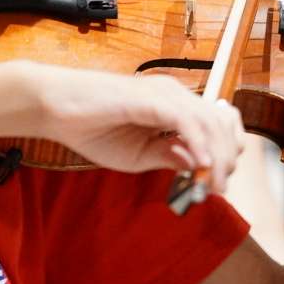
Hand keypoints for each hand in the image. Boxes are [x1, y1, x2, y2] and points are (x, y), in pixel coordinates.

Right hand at [29, 65, 241, 185]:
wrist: (56, 108)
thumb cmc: (91, 128)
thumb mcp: (139, 154)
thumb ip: (169, 157)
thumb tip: (200, 168)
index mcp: (174, 105)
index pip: (218, 123)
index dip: (226, 151)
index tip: (219, 182)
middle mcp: (175, 95)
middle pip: (221, 124)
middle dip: (227, 159)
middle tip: (219, 189)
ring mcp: (164, 93)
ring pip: (210, 122)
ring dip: (217, 157)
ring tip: (212, 185)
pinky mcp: (150, 98)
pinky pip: (186, 121)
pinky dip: (199, 145)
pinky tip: (200, 167)